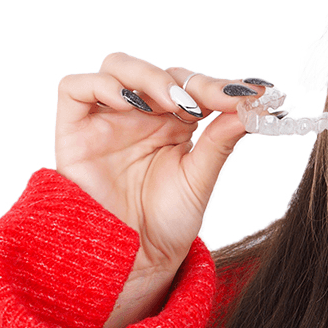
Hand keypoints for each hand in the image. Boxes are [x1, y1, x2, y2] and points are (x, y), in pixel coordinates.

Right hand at [55, 53, 260, 327]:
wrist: (136, 260)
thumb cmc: (167, 220)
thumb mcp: (201, 177)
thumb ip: (222, 139)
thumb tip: (253, 105)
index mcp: (174, 121)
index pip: (193, 85)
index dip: (219, 85)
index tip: (250, 93)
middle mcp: (141, 115)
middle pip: (159, 71)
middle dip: (188, 82)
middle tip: (210, 102)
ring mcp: (107, 119)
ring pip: (118, 67)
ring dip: (150, 77)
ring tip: (173, 105)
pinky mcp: (74, 130)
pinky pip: (75, 88)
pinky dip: (102, 86)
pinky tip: (132, 105)